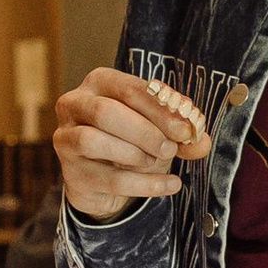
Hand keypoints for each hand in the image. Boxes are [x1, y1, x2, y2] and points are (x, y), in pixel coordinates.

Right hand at [52, 68, 212, 220]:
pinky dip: (144, 184)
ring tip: (160, 162)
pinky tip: (170, 185)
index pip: (129, 89)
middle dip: (145, 132)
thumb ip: (181, 133)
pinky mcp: (71, 172)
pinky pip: (107, 178)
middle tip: (171, 148)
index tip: (185, 129)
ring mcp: (65, 138)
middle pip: (105, 112)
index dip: (159, 110)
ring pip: (93, 141)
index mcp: (99, 82)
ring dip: (135, 154)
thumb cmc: (131, 141)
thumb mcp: (159, 130)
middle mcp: (74, 105)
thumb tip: (201, 141)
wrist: (104, 180)